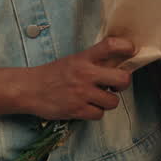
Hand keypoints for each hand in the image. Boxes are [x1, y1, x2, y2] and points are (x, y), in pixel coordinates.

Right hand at [20, 37, 135, 120]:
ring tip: (97, 97)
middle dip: (123, 83)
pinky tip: (87, 106)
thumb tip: (120, 62)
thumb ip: (95, 61)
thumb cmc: (53, 74)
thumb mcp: (74, 60)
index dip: (126, 47)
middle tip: (116, 84)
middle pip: (122, 79)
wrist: (29, 89)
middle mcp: (85, 74)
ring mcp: (81, 93)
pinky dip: (95, 112)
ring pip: (113, 101)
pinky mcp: (76, 110)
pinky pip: (99, 114)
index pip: (111, 46)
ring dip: (108, 101)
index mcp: (84, 58)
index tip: (131, 51)